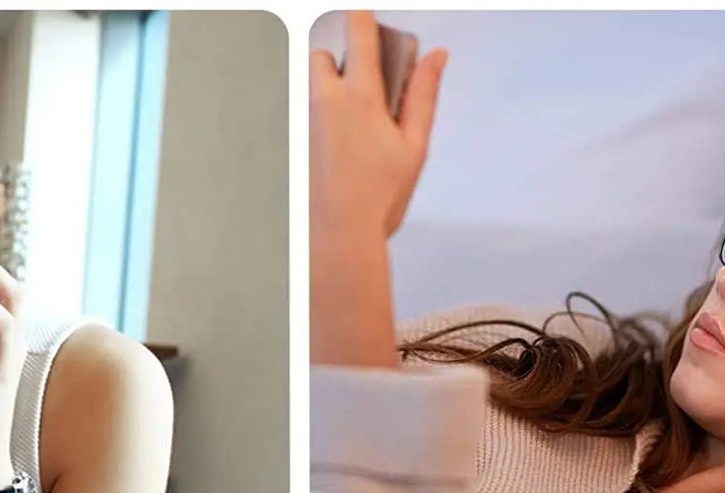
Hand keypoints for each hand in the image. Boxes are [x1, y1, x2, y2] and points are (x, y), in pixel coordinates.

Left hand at [310, 12, 445, 243]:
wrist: (338, 238)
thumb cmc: (378, 200)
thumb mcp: (414, 146)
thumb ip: (423, 95)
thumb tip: (436, 57)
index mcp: (359, 96)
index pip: (358, 28)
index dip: (362, 17)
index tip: (366, 21)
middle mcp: (324, 101)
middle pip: (320, 53)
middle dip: (337, 64)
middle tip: (359, 95)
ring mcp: (301, 121)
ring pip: (306, 85)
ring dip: (323, 94)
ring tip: (345, 132)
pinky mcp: (289, 142)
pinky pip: (297, 117)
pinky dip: (311, 124)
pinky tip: (328, 154)